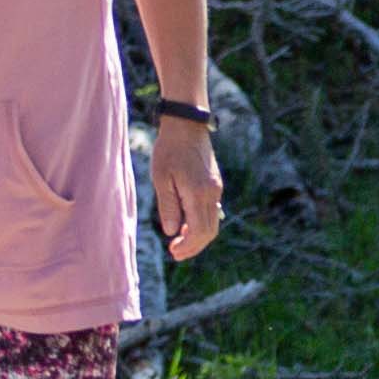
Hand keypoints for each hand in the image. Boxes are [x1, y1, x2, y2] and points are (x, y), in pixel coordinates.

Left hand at [153, 117, 223, 262]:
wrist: (187, 125)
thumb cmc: (169, 149)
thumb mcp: (161, 178)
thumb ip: (168, 207)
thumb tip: (171, 232)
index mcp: (198, 194)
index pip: (198, 232)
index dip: (187, 247)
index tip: (172, 252)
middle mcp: (212, 193)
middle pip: (209, 232)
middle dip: (194, 246)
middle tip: (175, 253)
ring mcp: (216, 188)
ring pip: (212, 223)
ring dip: (197, 236)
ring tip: (179, 240)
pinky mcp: (215, 183)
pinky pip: (212, 211)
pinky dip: (201, 223)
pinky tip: (186, 223)